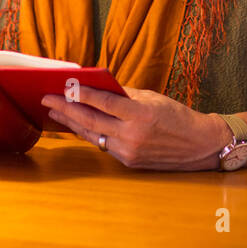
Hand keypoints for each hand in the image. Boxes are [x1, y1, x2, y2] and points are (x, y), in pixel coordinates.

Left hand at [40, 86, 231, 170]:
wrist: (200, 145)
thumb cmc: (177, 116)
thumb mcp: (153, 98)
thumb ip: (124, 95)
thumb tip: (95, 87)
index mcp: (141, 114)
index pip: (104, 102)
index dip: (81, 93)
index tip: (63, 85)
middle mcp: (133, 135)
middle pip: (91, 120)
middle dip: (66, 108)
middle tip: (47, 99)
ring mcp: (129, 151)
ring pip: (92, 135)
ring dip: (71, 123)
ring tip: (55, 111)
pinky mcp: (128, 162)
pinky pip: (103, 145)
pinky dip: (88, 133)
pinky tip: (77, 125)